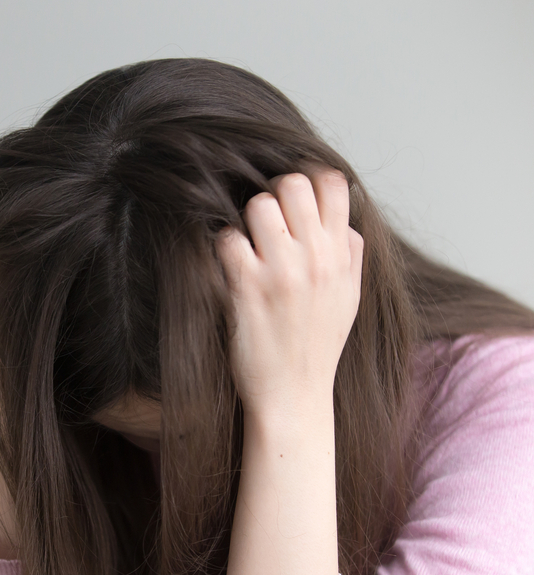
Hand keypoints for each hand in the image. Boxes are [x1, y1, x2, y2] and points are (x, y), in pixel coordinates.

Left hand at [216, 168, 363, 423]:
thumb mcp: (349, 297)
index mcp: (342, 256)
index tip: (294, 199)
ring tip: (247, 246)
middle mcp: (316, 258)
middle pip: (294, 183)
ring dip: (245, 220)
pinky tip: (229, 267)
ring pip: (258, 204)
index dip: (310, 178)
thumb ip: (350, 253)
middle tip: (264, 220)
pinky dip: (223, 247)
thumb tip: (344, 219)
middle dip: (274, 193)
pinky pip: (228, 239)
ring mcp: (282, 271)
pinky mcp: (247, 287)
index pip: (335, 183)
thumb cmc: (317, 346)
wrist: (294, 395)